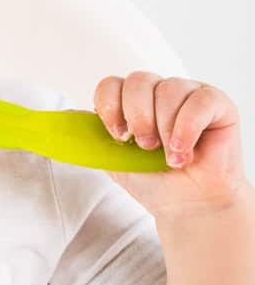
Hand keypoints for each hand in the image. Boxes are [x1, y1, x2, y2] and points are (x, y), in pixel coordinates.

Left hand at [93, 71, 246, 216]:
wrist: (187, 204)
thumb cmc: (154, 182)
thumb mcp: (115, 161)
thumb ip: (93, 139)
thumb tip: (67, 116)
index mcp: (131, 103)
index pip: (111, 84)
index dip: (110, 106)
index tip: (118, 136)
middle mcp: (159, 93)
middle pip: (138, 80)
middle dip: (137, 117)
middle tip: (145, 147)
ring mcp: (188, 95)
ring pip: (169, 89)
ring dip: (164, 128)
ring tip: (169, 156)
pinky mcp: (216, 104)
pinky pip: (199, 101)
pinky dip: (188, 128)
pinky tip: (184, 152)